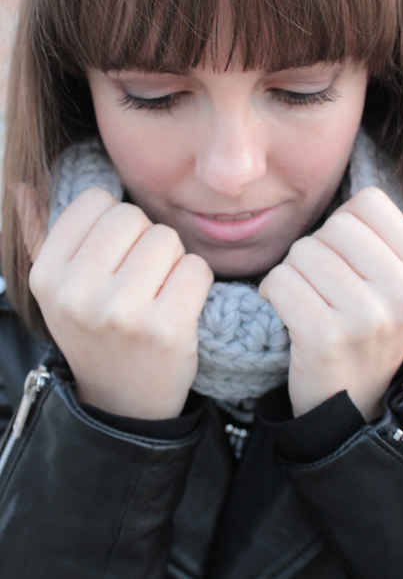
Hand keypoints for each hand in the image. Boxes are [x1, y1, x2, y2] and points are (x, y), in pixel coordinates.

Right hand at [16, 186, 213, 419]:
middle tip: (140, 278)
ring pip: (167, 238)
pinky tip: (178, 305)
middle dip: (144, 241)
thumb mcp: (57, 289)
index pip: (96, 200)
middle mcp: (77, 293)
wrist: (123, 401)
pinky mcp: (166, 329)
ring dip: (171, 262)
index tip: (114, 257)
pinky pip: (196, 268)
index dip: (114, 224)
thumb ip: (39, 236)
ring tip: (157, 293)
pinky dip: (195, 282)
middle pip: (133, 217)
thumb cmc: (95, 333)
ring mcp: (121, 313)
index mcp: (47, 275)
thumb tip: (21, 186)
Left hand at [259, 187, 402, 420]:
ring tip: (304, 300)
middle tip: (319, 285)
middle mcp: (399, 292)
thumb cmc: (366, 338)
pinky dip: (271, 292)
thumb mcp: (400, 297)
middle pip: (331, 227)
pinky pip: (280, 282)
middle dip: (315, 250)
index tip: (344, 257)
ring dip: (291, 273)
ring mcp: (364, 316)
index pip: (367, 203)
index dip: (343, 225)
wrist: (350, 404)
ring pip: (301, 253)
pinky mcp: (324, 336)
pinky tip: (284, 310)